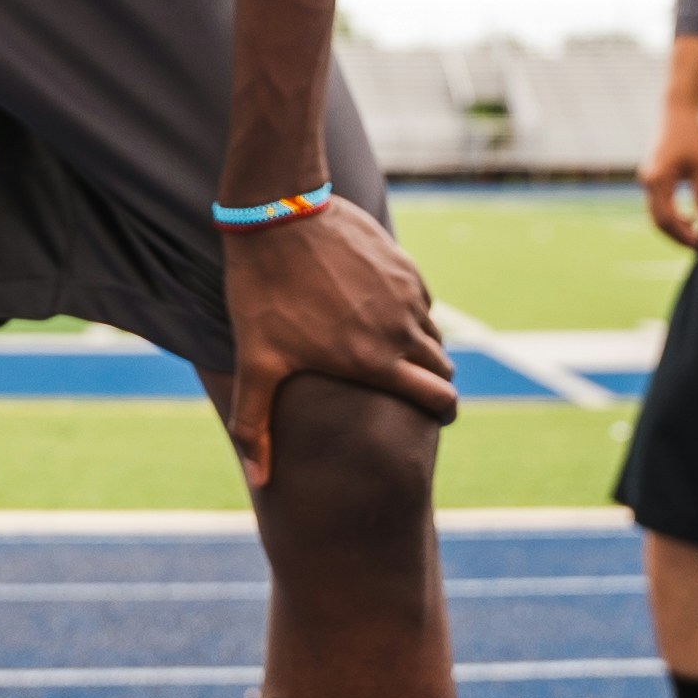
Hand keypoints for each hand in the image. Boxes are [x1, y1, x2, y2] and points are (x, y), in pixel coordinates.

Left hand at [220, 198, 457, 489]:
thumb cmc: (264, 293)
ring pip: (432, 333)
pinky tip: (378, 312)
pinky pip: (420, 300)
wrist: (278, 215)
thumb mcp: (255, 363)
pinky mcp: (404, 264)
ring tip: (389, 353)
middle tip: (413, 390)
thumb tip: (259, 482)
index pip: (439, 399)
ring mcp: (406, 293)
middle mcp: (401, 329)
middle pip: (443, 368)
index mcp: (375, 361)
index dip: (443, 413)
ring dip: (419, 347)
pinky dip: (409, 312)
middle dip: (434, 383)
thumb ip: (254, 426)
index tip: (437, 418)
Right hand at [642, 101, 697, 249]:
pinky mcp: (652, 177)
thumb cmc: (691, 136)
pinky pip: (658, 204)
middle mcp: (647, 182)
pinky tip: (690, 218)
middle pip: (658, 221)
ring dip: (675, 227)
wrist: (677, 112)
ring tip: (697, 233)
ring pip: (656, 214)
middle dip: (678, 236)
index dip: (684, 235)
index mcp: (657, 179)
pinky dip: (672, 215)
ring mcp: (647, 180)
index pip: (667, 218)